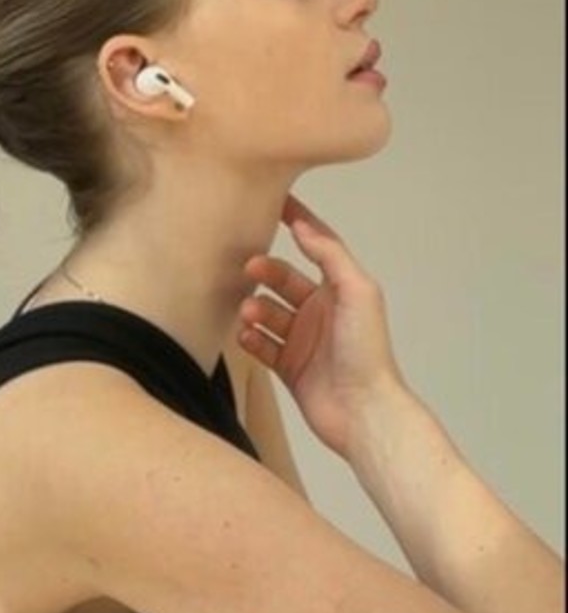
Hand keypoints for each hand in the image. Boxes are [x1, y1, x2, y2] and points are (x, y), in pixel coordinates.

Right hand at [237, 194, 405, 460]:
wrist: (363, 410)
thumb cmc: (367, 350)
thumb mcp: (357, 291)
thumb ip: (331, 255)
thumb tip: (303, 226)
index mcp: (340, 289)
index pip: (317, 246)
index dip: (298, 223)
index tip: (274, 201)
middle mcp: (320, 311)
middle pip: (283, 280)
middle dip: (264, 272)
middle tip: (247, 269)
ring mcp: (303, 340)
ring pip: (267, 313)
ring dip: (253, 309)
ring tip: (247, 313)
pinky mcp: (289, 367)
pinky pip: (261, 346)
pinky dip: (250, 339)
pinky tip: (245, 336)